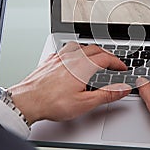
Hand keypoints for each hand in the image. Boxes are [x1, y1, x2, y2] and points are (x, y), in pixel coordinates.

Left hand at [8, 42, 131, 124]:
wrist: (26, 101)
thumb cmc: (52, 103)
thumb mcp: (85, 103)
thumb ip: (107, 94)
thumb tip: (123, 89)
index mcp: (83, 66)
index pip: (106, 58)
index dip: (117, 62)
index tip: (122, 67)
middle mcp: (72, 58)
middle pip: (94, 49)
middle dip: (107, 54)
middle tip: (113, 62)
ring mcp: (59, 58)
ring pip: (79, 46)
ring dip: (90, 49)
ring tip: (95, 56)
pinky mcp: (49, 61)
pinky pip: (65, 50)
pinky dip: (74, 51)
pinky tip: (72, 57)